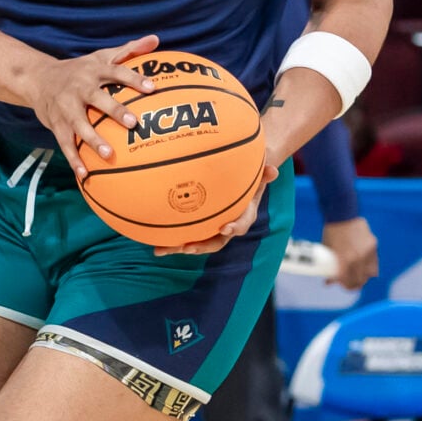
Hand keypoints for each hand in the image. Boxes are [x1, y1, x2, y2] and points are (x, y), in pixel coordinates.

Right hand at [33, 35, 159, 175]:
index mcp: (93, 71)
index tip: (152, 87)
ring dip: (93, 140)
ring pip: (79, 125)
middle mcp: (79, 88)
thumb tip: (156, 39)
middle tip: (133, 123)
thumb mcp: (101, 56)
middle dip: (115, 110)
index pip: (116, 71)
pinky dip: (74, 159)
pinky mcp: (56, 124)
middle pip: (98, 98)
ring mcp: (66, 107)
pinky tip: (85, 175)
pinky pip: (65, 143)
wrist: (38, 78)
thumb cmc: (79, 69)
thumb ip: (129, 49)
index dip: (134, 78)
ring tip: (109, 155)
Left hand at [157, 151, 279, 256]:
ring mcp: (208, 229)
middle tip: (187, 247)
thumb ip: (265, 172)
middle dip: (199, 246)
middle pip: (213, 242)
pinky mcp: (195, 226)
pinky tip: (148, 238)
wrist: (240, 180)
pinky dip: (167, 237)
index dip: (234, 228)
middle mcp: (224, 227)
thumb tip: (273, 170)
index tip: (225, 228)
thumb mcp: (258, 171)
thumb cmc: (249, 175)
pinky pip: (181, 232)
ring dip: (176, 247)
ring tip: (159, 250)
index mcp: (242, 217)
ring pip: (194, 241)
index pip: (240, 226)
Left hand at [320, 216, 379, 288]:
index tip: (342, 285)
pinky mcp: (373, 245)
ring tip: (359, 278)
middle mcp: (357, 257)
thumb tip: (329, 280)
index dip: (345, 285)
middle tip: (350, 285)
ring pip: (370, 273)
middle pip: (360, 280)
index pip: (347, 280)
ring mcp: (367, 251)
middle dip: (354, 285)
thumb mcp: (329, 250)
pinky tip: (365, 269)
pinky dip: (370, 267)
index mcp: (344, 260)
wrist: (342, 214)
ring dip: (364, 278)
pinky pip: (374, 262)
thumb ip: (331, 265)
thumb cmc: (332, 232)